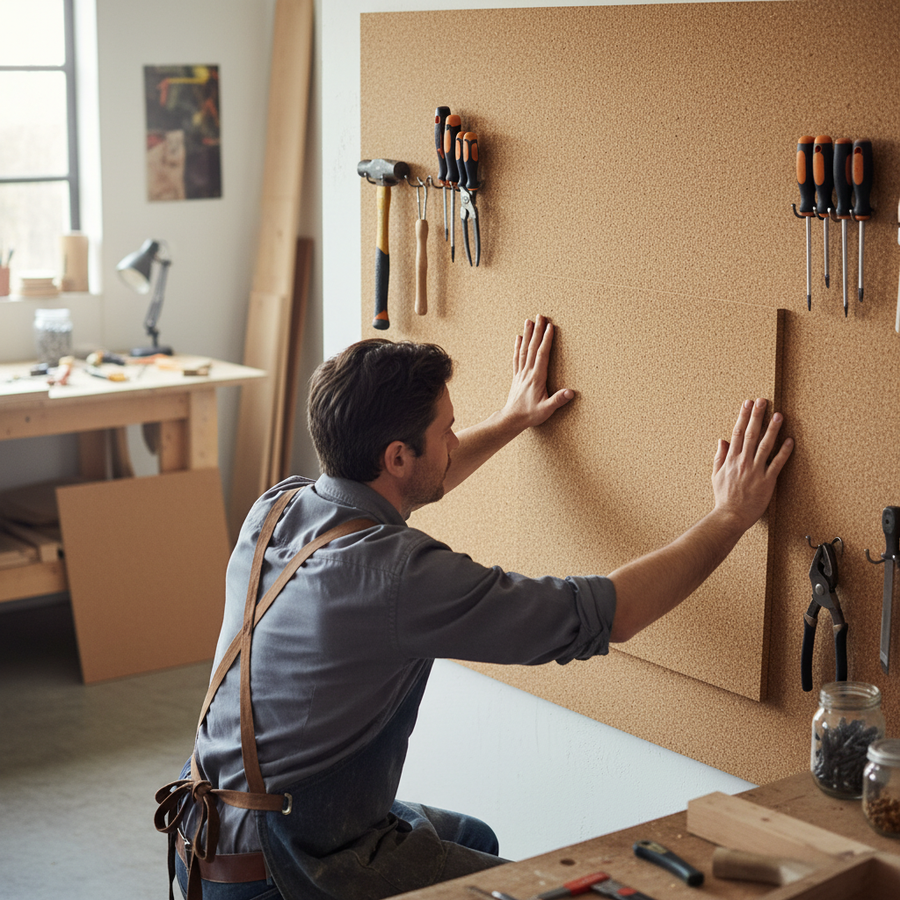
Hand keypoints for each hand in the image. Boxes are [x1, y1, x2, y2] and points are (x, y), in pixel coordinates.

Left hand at [503, 315, 574, 428]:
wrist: (512, 419)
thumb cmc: (530, 415)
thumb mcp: (546, 410)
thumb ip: (558, 400)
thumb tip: (570, 392)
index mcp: (536, 378)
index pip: (542, 355)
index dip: (546, 340)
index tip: (550, 327)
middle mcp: (527, 372)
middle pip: (532, 348)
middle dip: (537, 331)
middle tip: (540, 316)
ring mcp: (521, 373)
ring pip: (524, 350)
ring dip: (527, 335)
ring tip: (529, 321)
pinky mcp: (517, 376)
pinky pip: (517, 357)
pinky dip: (517, 346)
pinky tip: (518, 337)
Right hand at [711, 398, 793, 532]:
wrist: (730, 516)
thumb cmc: (723, 497)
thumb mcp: (716, 475)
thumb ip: (719, 456)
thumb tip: (722, 440)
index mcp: (731, 459)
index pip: (737, 432)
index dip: (742, 416)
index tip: (747, 403)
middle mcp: (743, 462)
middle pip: (751, 434)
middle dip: (757, 416)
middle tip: (763, 401)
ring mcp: (755, 471)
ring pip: (765, 445)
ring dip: (772, 429)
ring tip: (779, 415)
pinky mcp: (767, 481)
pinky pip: (777, 463)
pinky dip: (783, 452)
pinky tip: (790, 440)